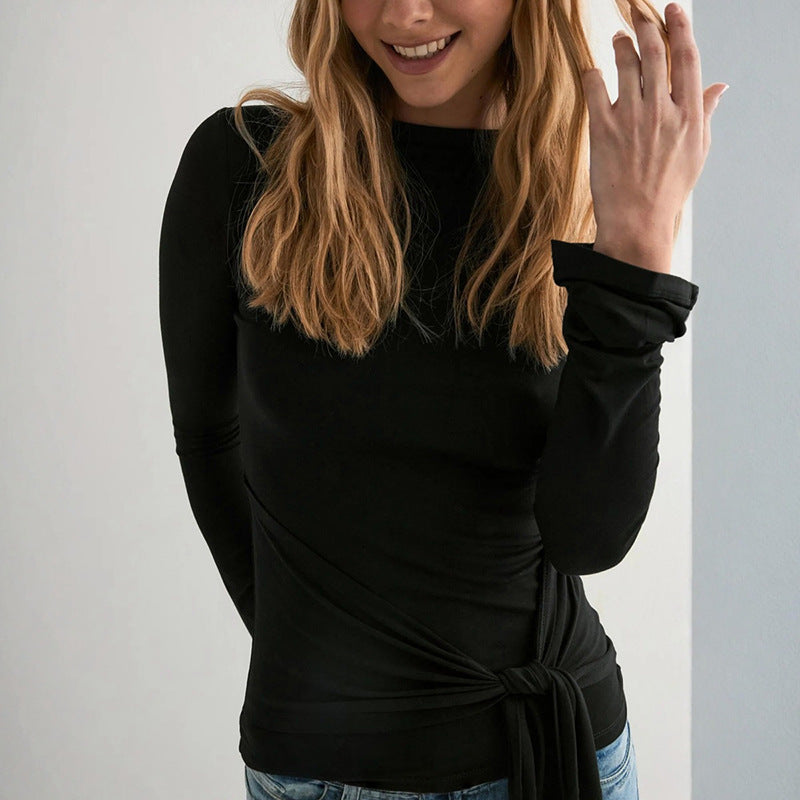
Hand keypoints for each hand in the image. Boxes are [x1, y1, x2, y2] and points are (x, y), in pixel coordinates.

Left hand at [581, 3, 727, 271]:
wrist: (637, 221)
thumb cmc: (668, 189)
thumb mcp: (696, 152)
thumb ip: (704, 113)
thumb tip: (719, 85)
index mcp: (688, 114)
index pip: (686, 58)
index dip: (679, 27)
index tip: (673, 10)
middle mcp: (661, 111)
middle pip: (655, 53)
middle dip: (647, 27)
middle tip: (639, 18)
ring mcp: (631, 119)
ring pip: (625, 65)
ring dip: (622, 45)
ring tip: (619, 40)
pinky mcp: (603, 130)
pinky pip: (595, 88)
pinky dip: (594, 74)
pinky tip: (594, 71)